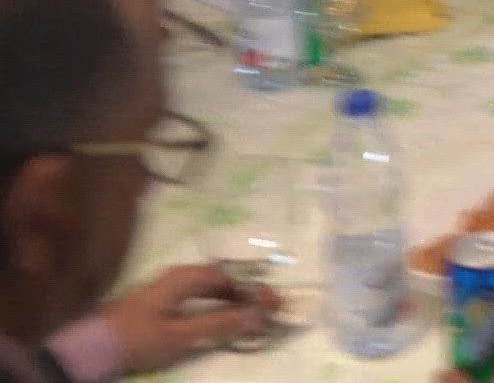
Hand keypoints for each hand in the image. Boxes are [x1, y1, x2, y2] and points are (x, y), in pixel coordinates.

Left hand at [96, 265, 279, 372]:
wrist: (88, 349)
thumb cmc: (137, 338)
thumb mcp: (181, 335)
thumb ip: (221, 324)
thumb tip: (260, 314)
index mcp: (183, 278)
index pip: (229, 278)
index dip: (253, 290)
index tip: (274, 304)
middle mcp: (175, 276)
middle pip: (218, 279)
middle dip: (243, 292)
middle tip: (263, 308)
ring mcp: (163, 288)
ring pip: (205, 288)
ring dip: (228, 298)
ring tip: (244, 313)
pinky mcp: (154, 303)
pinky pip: (194, 296)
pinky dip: (212, 303)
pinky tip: (213, 316)